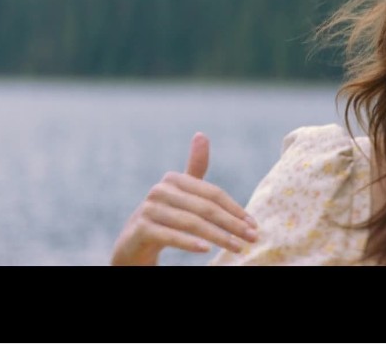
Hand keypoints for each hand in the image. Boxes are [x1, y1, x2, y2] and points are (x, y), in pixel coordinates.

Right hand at [110, 132, 258, 265]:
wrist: (132, 245)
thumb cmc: (164, 217)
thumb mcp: (181, 194)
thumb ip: (194, 168)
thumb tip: (201, 134)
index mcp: (173, 180)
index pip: (213, 193)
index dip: (235, 209)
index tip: (253, 224)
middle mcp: (160, 191)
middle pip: (205, 208)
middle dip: (232, 224)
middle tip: (252, 238)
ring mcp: (149, 210)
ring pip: (191, 223)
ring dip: (218, 237)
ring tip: (237, 248)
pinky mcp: (141, 229)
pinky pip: (171, 235)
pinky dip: (189, 243)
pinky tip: (206, 250)